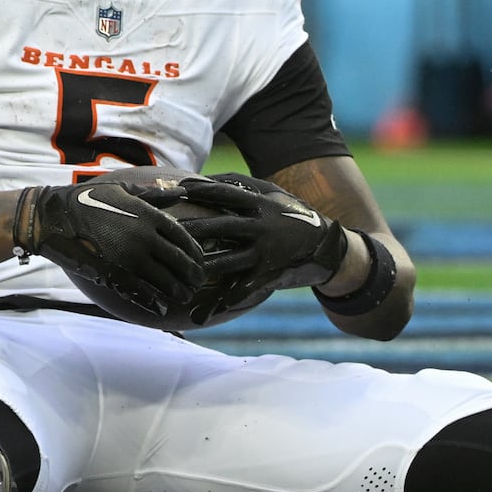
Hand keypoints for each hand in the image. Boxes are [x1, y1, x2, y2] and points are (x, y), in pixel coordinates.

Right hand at [21, 182, 206, 313]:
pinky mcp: (112, 273)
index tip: (200, 260)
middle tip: (198, 283)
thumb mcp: (123, 189)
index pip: (183, 237)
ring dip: (177, 291)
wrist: (54, 216)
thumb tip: (182, 190)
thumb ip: (154, 192)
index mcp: (148, 215)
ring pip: (163, 279)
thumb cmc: (88, 199)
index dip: (195, 252)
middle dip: (192, 274)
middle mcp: (143, 236)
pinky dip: (152, 302)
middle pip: (178, 261)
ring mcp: (129, 256)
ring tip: (185, 297)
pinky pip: (138, 291)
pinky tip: (161, 308)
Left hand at [148, 172, 347, 293]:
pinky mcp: (268, 275)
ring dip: (201, 267)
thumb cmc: (289, 213)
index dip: (198, 190)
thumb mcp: (270, 192)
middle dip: (192, 228)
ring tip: (177, 271)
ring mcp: (264, 252)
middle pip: (220, 225)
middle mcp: (261, 226)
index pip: (223, 193)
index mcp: (259, 203)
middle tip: (165, 230)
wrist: (326, 245)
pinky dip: (222, 302)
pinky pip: (241, 289)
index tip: (174, 189)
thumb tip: (199, 178)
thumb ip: (238, 184)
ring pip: (226, 260)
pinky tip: (202, 313)